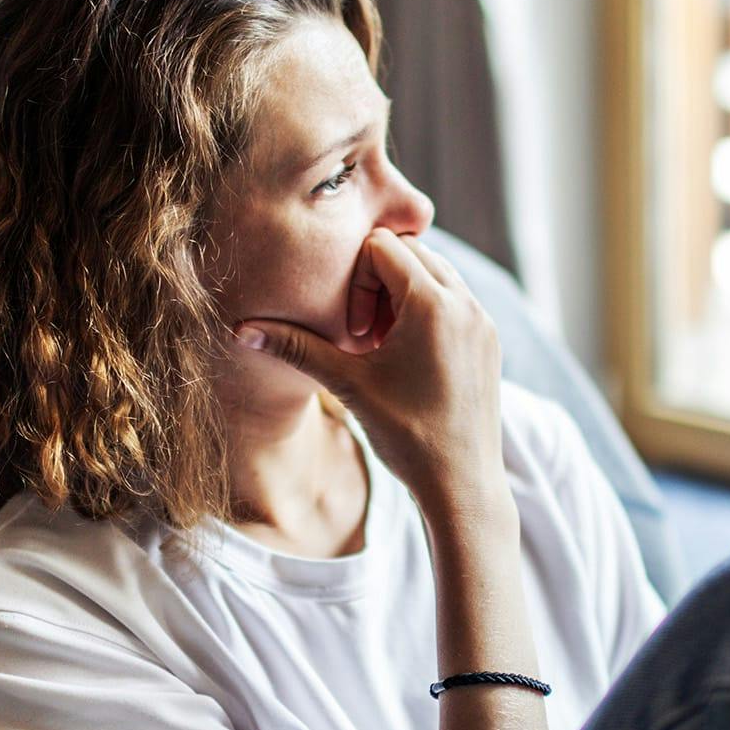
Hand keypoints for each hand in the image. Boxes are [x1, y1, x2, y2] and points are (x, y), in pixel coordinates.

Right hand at [232, 230, 505, 511]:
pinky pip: (455, 300)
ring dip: (402, 295)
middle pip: (411, 252)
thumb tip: (240, 331)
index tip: (352, 332)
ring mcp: (482, 320)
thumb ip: (296, 348)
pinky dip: (427, 311)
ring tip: (383, 346)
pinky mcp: (489, 339)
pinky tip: (408, 358)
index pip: (382, 245)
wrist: (462, 483)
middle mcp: (466, 303)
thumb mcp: (347, 385)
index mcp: (433, 303)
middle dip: (378, 282)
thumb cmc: (405, 435)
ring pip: (435, 273)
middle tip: (363, 336)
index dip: (354, 278)